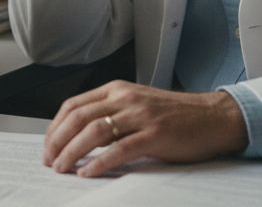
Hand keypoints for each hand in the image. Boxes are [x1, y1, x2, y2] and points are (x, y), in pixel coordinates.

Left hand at [43, 81, 248, 177]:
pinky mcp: (155, 135)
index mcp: (117, 89)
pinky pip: (120, 149)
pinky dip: (100, 162)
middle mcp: (126, 98)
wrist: (214, 116)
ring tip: (62, 168)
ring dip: (72, 152)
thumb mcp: (137, 105)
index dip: (55, 127)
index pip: (73, 105)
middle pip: (79, 118)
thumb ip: (111, 114)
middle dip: (58, 141)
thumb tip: (78, 137)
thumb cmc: (176, 115)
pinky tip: (89, 172)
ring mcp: (140, 115)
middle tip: (49, 161)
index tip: (48, 146)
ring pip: (94, 132)